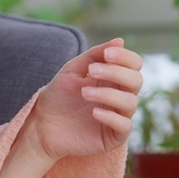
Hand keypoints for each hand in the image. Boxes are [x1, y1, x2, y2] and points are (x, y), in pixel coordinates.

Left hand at [30, 38, 142, 161]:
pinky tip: (93, 112)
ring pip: (130, 102)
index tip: (107, 54)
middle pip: (136, 80)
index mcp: (112, 78)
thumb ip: (94, 55)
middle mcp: (119, 96)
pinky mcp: (114, 137)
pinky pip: (124, 126)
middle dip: (116, 72)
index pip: (134, 64)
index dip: (125, 57)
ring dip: (108, 94)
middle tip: (91, 70)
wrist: (42, 126)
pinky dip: (111, 116)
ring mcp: (118, 116)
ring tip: (84, 93)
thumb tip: (120, 40)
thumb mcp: (72, 71)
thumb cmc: (58, 96)